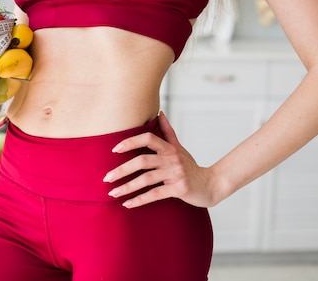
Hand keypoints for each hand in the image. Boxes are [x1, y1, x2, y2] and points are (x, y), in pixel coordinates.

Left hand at [103, 112, 218, 208]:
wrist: (211, 185)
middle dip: (122, 170)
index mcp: (169, 148)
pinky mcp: (179, 189)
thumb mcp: (179, 148)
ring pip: (146, 179)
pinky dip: (139, 200)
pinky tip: (127, 204)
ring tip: (112, 193)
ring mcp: (176, 174)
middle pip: (142, 161)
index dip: (130, 142)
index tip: (114, 150)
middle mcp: (172, 159)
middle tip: (106, 178)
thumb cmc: (190, 166)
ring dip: (127, 187)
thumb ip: (167, 132)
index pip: (148, 138)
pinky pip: (155, 194)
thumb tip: (160, 113)